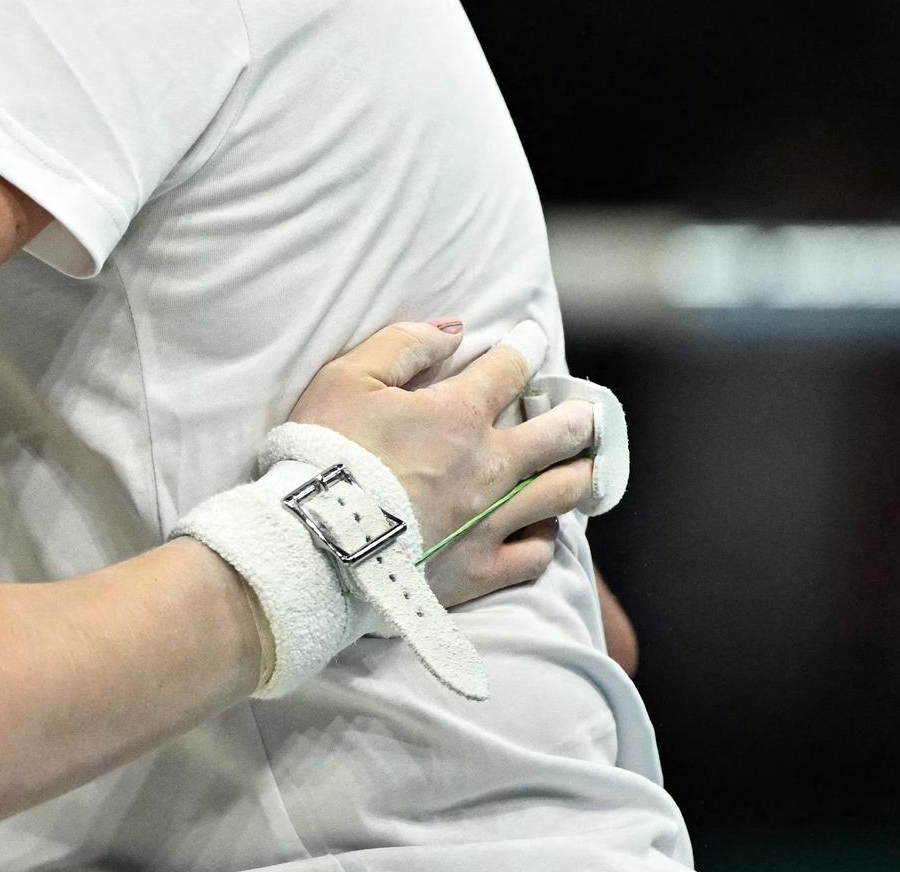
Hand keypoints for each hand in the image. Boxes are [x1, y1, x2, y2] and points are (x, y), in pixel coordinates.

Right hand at [288, 321, 597, 606]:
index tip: (532, 341)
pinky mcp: (481, 569)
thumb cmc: (325, 452)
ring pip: (561, 493)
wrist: (313, 538)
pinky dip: (546, 537)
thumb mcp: (346, 378)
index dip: (524, 349)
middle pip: (560, 435)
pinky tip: (541, 527)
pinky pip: (536, 555)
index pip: (508, 370)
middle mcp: (489, 466)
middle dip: (578, 417)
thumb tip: (452, 331)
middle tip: (586, 413)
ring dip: (578, 474)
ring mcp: (490, 521)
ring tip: (583, 467)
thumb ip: (402, 344)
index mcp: (457, 415)